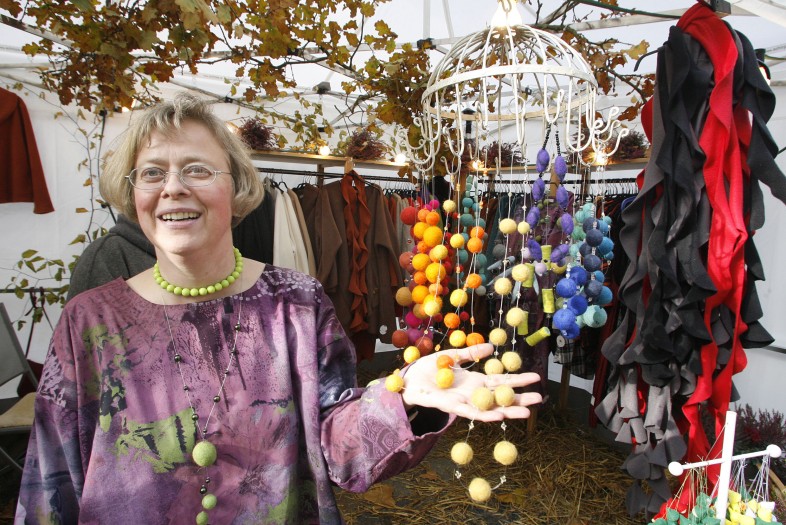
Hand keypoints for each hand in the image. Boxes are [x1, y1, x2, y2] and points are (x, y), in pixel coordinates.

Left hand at [400, 343, 542, 422]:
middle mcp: (472, 393)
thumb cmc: (429, 370)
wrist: (408, 379)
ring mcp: (463, 401)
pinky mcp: (450, 406)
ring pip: (490, 408)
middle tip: (540, 398)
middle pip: (500, 396)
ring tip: (527, 412)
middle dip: (520, 398)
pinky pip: (470, 412)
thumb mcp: (452, 357)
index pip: (500, 380)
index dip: (518, 379)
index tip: (536, 377)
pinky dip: (484, 414)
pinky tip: (498, 416)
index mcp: (474, 380)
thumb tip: (491, 347)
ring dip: (508, 411)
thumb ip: (470, 353)